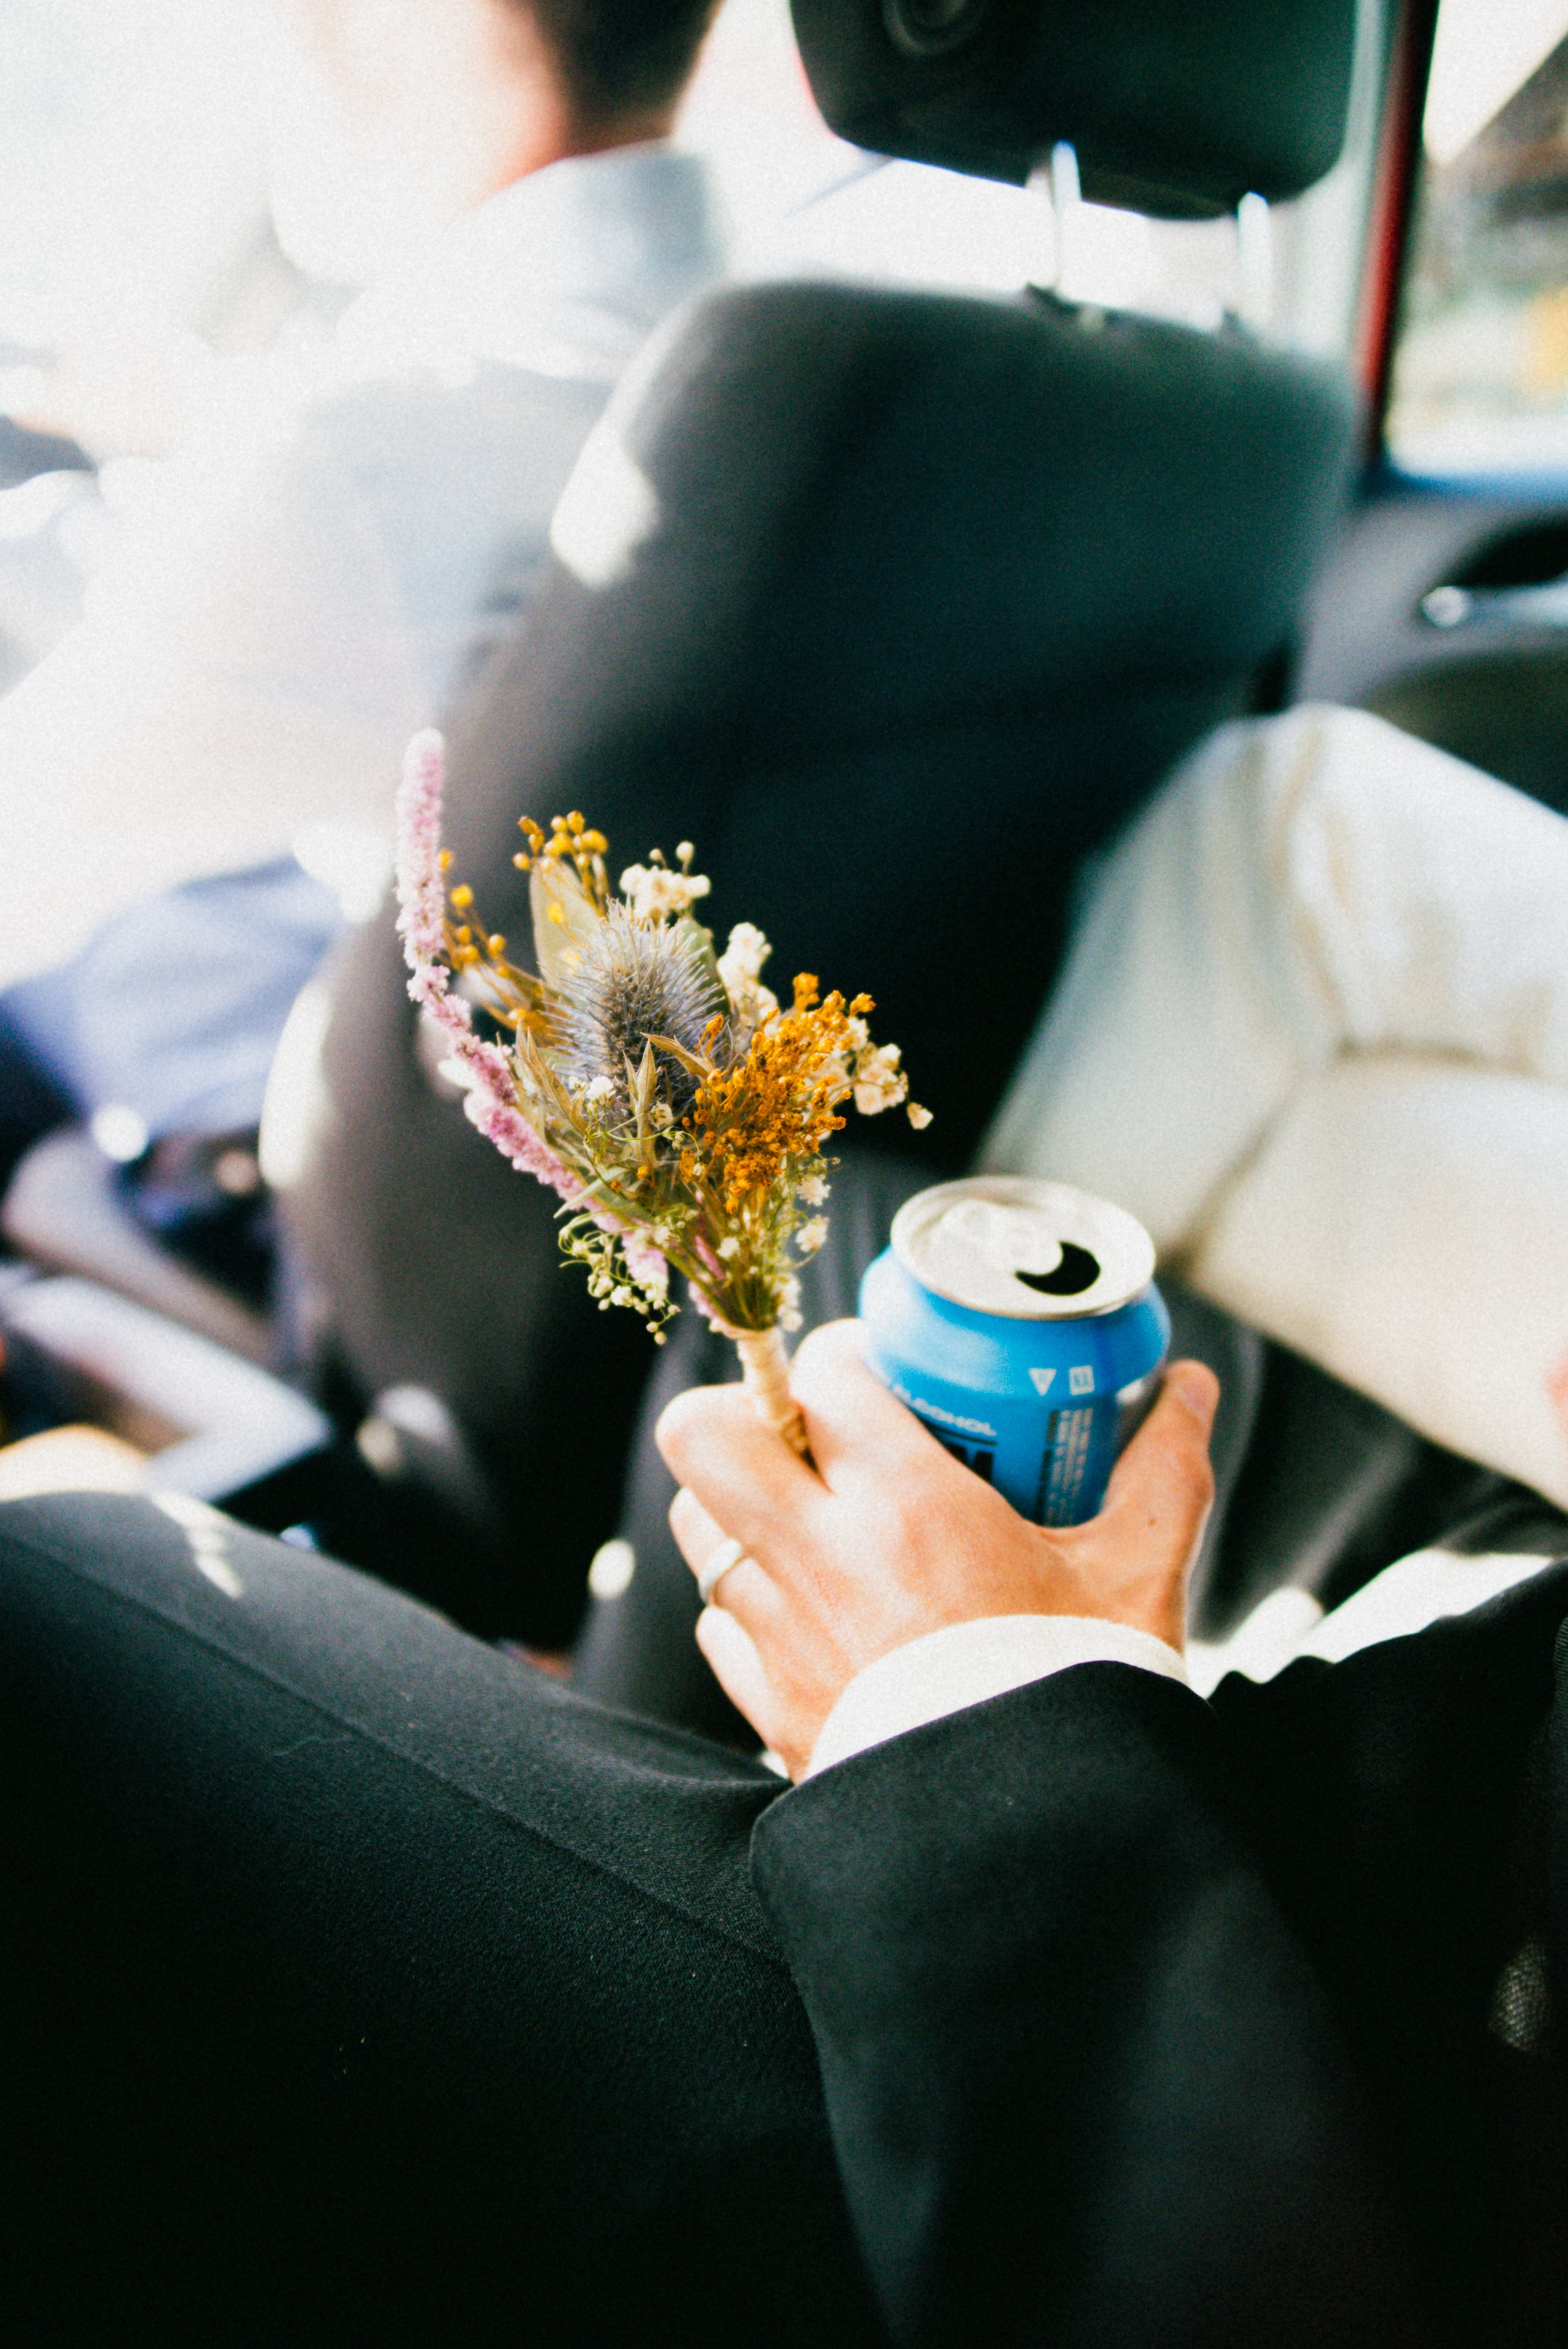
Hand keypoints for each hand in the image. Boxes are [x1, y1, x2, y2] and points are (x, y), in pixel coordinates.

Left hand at [657, 1319, 1218, 1778]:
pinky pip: (719, 1628)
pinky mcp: (767, 1706)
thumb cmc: (1081, 1699)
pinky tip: (813, 1615)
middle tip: (805, 1432)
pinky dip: (749, 1610)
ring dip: (738, 1509)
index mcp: (907, 1507)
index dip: (845, 1355)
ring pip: (696, 1528)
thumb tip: (1192, 1391)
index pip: (824, 1374)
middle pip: (701, 1432)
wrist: (1032, 1849)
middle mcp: (820, 1557)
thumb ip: (1161, 1473)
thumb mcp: (1137, 1578)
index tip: (878, 1371)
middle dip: (740, 1412)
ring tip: (808, 1518)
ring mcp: (779, 1634)